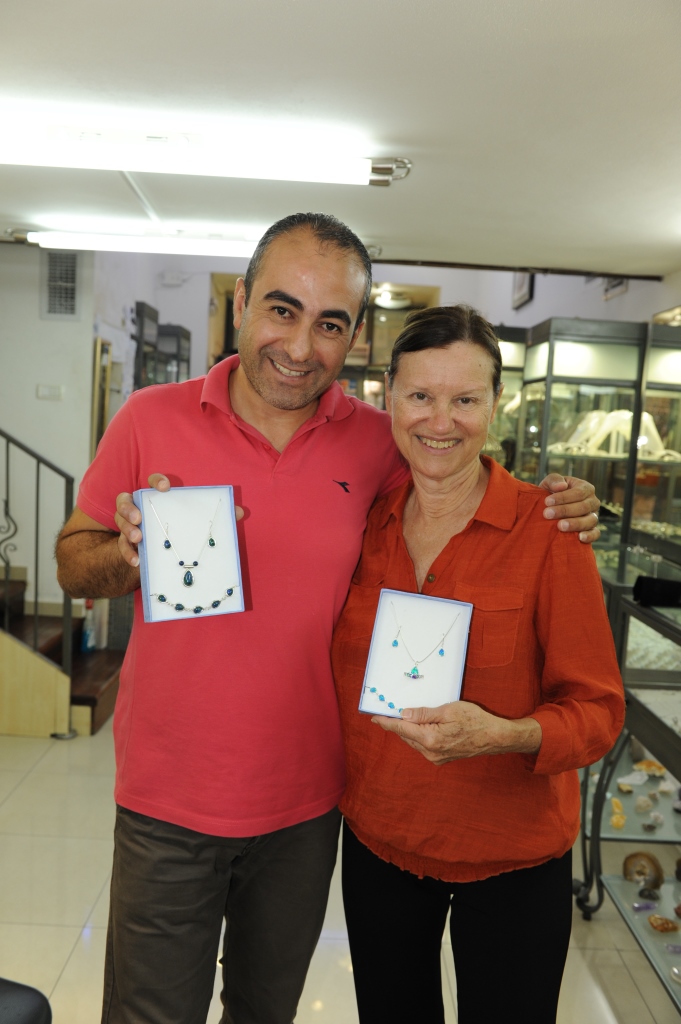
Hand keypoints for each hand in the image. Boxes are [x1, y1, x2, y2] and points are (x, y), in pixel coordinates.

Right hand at [114, 474, 243, 566]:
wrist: (165, 555)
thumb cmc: (183, 532)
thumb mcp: (197, 524)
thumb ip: (216, 517)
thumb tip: (240, 512)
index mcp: (158, 499)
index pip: (153, 483)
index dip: (157, 481)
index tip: (166, 488)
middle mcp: (140, 509)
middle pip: (125, 500)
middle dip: (129, 507)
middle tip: (139, 518)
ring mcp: (130, 526)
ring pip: (120, 521)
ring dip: (127, 529)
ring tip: (138, 538)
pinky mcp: (127, 545)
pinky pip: (122, 547)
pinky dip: (128, 553)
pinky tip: (138, 561)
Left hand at [371, 701, 541, 765]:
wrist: (494, 737)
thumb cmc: (475, 720)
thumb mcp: (448, 710)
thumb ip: (424, 714)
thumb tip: (404, 714)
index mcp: (430, 739)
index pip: (402, 728)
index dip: (387, 722)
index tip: (375, 718)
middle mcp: (430, 752)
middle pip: (406, 735)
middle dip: (396, 725)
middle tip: (387, 713)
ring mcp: (436, 758)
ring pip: (414, 742)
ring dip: (407, 731)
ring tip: (403, 718)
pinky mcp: (442, 759)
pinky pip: (423, 746)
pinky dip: (418, 736)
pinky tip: (420, 728)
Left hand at [540, 473, 599, 543]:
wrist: (550, 510)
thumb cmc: (551, 494)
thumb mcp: (549, 483)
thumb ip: (554, 480)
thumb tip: (562, 486)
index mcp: (585, 488)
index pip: (578, 493)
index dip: (563, 497)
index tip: (547, 501)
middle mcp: (593, 502)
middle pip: (584, 507)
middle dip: (565, 510)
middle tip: (547, 514)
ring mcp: (594, 516)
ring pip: (590, 520)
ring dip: (575, 524)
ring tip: (560, 526)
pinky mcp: (592, 529)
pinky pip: (595, 533)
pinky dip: (589, 536)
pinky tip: (579, 537)